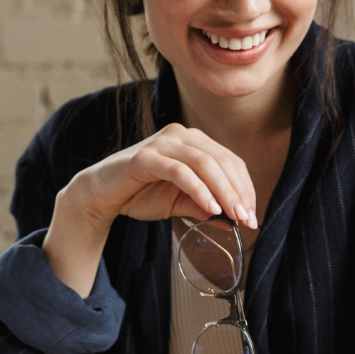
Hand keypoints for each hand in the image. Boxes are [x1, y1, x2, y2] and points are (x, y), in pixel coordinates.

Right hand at [44, 123, 256, 294]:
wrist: (101, 194)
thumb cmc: (139, 193)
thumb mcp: (180, 202)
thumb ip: (204, 205)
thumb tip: (234, 218)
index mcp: (193, 141)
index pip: (230, 161)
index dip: (245, 188)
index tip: (253, 215)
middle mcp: (180, 135)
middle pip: (222, 161)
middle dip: (239, 192)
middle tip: (248, 218)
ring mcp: (162, 142)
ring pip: (204, 163)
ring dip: (224, 191)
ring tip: (234, 215)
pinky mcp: (145, 156)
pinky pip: (179, 171)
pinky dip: (198, 189)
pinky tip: (210, 207)